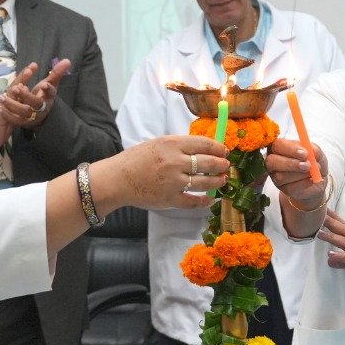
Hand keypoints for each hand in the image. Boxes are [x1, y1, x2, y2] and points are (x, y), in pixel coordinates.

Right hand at [0, 64, 38, 151]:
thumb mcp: (14, 110)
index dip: (25, 75)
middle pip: (14, 86)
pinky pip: (3, 113)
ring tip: (23, 85)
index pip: (18, 83)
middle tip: (30, 69)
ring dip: (15, 92)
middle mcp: (5, 101)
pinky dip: (6, 109)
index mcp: (10, 98)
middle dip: (22, 78)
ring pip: (8, 98)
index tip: (33, 65)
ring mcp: (1, 109)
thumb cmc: (2, 123)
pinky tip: (8, 103)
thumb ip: (18, 99)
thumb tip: (25, 88)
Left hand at [7, 58, 70, 130]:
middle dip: (27, 96)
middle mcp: (42, 107)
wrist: (39, 114)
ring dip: (13, 104)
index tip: (43, 84)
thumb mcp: (50, 84)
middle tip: (17, 87)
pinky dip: (7, 115)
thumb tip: (67, 60)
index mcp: (49, 97)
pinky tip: (0, 107)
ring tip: (2, 96)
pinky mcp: (24, 122)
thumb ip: (56, 73)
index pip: (51, 93)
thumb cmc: (43, 95)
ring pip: (24, 112)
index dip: (48, 89)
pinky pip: (16, 120)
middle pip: (37, 104)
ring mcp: (33, 116)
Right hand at [92, 135, 228, 211]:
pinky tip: (210, 199)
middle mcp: (175, 162)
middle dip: (222, 164)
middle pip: (208, 163)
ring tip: (222, 180)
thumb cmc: (137, 159)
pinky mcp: (170, 199)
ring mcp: (173, 182)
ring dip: (217, 181)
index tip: (224, 151)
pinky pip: (194, 201)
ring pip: (205, 182)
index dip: (219, 148)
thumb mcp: (158, 143)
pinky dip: (205, 201)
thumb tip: (204, 147)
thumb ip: (180, 145)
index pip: (204, 144)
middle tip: (226, 166)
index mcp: (172, 144)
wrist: (118, 179)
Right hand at [267, 138, 328, 209]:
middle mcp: (273, 161)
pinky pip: (289, 188)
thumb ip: (315, 150)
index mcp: (279, 147)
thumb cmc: (314, 162)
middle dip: (290, 163)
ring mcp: (275, 176)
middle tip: (307, 165)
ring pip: (280, 176)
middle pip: (272, 161)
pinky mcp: (282, 189)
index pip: (277, 145)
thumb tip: (312, 149)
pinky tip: (310, 180)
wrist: (317, 180)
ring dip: (299, 175)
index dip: (290, 149)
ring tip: (311, 173)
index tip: (305, 153)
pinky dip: (303, 183)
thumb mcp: (317, 154)